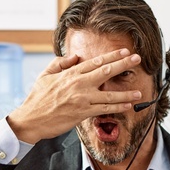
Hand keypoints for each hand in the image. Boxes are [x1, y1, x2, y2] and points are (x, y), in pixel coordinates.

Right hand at [6, 49, 142, 143]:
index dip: (112, 55)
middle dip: (123, 64)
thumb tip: (74, 57)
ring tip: (139, 91)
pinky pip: (104, 109)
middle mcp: (79, 84)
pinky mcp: (83, 113)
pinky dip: (117, 107)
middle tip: (137, 58)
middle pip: (106, 71)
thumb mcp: (45, 75)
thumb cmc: (37, 98)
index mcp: (71, 73)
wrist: (31, 119)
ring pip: (109, 94)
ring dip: (126, 92)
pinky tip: (127, 106)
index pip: (95, 61)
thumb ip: (60, 63)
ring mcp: (82, 99)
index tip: (124, 51)